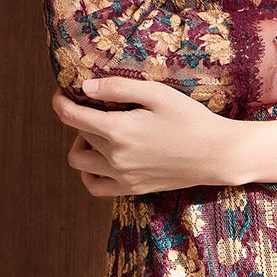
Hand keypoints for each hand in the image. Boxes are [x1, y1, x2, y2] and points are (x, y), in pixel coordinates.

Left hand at [51, 75, 238, 196]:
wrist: (217, 154)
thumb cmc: (191, 119)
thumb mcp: (157, 94)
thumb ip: (118, 88)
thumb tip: (85, 87)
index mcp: (118, 130)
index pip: (71, 116)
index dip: (60, 102)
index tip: (61, 94)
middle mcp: (115, 157)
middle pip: (77, 137)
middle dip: (79, 120)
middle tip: (96, 110)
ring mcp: (122, 177)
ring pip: (80, 163)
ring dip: (82, 146)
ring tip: (101, 134)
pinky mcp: (132, 189)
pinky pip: (94, 186)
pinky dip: (89, 173)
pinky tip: (102, 160)